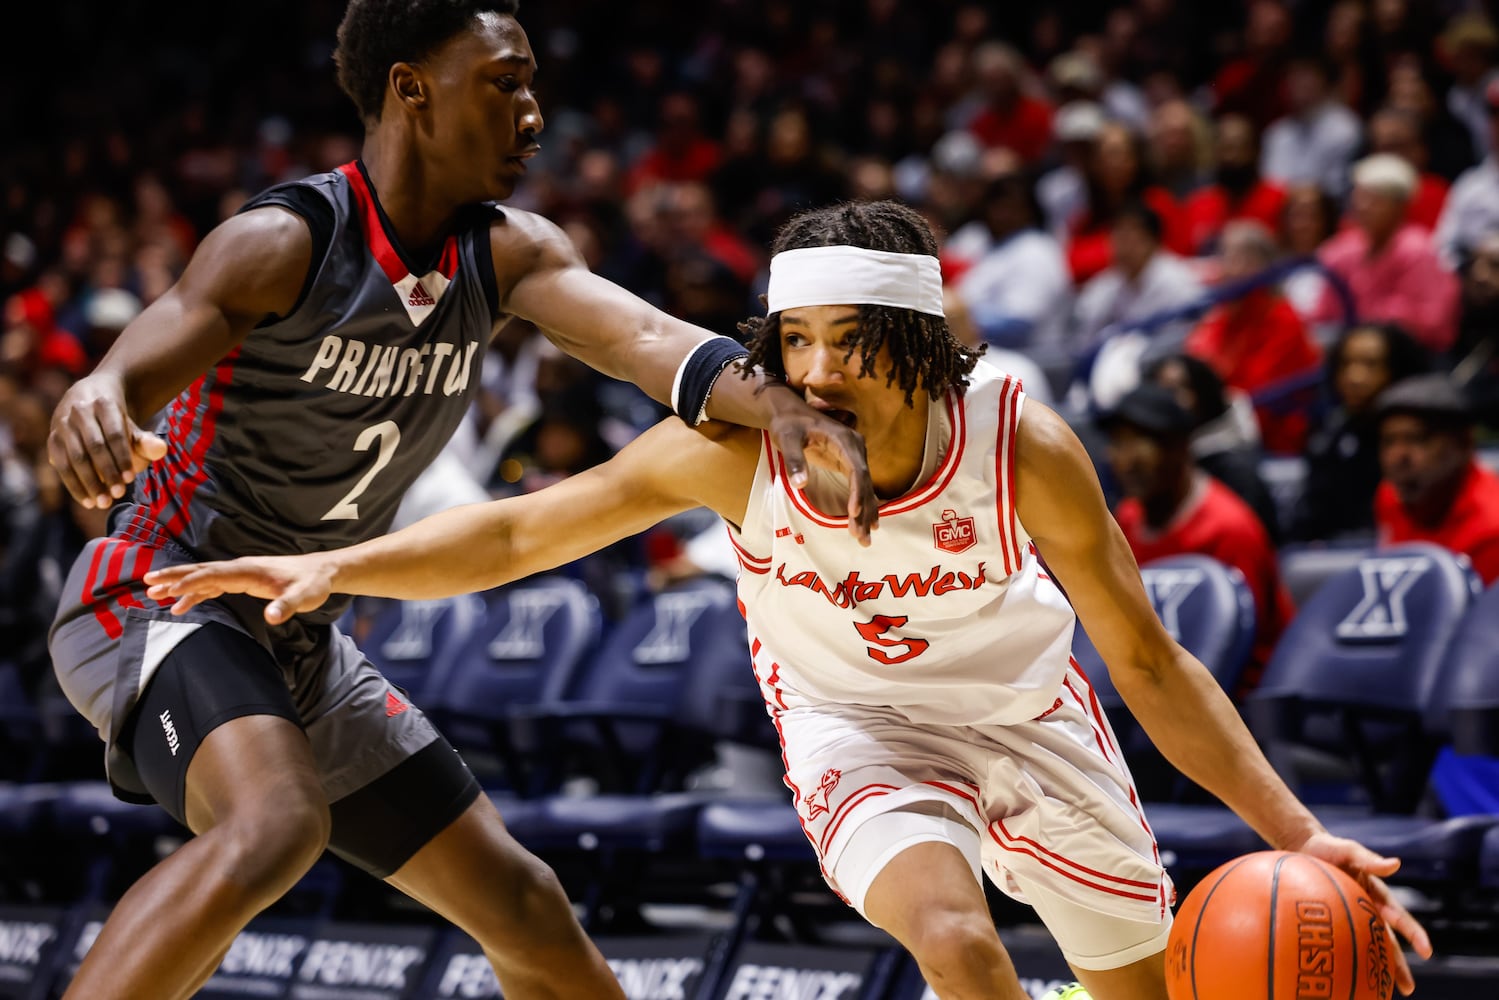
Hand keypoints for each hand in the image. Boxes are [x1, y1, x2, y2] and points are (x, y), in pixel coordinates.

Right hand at [47, 375, 166, 508]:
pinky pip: (61, 465)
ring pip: (75, 457)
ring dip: (89, 483)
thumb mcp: (132, 428)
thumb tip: (161, 450)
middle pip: (94, 446)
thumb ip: (146, 441)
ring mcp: (62, 425)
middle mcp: (79, 412)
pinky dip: (74, 485)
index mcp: (104, 404)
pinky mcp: (52, 439)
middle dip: (107, 472)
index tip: (130, 479)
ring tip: (103, 502)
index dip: (122, 457)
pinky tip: (87, 501)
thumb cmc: (116, 422)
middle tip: (118, 494)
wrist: (88, 400)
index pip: (114, 433)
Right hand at [145, 555, 336, 624]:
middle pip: (201, 570)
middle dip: (174, 576)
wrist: (322, 572)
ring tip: (153, 593)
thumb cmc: (313, 584)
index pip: (215, 574)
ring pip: (203, 577)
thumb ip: (287, 606)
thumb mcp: (305, 597)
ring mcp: (240, 573)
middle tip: (147, 582)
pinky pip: (211, 585)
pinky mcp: (242, 580)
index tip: (169, 590)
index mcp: (250, 570)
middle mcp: (241, 568)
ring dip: (179, 585)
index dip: (192, 582)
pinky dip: (194, 593)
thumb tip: (272, 617)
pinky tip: (180, 606)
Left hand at [766, 387, 877, 545]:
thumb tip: (800, 484)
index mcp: (844, 439)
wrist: (788, 411)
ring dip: (866, 512)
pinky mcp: (849, 462)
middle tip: (860, 537)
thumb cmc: (787, 423)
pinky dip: (862, 504)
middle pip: (864, 482)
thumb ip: (793, 460)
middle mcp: (855, 447)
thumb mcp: (786, 438)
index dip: (857, 492)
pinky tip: (866, 523)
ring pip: (865, 487)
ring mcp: (854, 455)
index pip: (856, 469)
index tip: (853, 513)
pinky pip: (860, 486)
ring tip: (864, 539)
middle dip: (863, 510)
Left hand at [1291, 831, 1431, 995]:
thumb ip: (1370, 859)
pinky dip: (1344, 958)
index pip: (1399, 917)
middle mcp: (1368, 909)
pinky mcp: (1333, 918)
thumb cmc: (1329, 847)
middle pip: (1387, 941)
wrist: (1302, 847)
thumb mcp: (1348, 849)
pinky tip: (1341, 976)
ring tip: (1382, 992)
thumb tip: (1396, 863)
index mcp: (1377, 894)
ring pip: (1367, 946)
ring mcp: (1351, 916)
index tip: (1427, 951)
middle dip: (1399, 965)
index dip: (1414, 934)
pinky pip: (1340, 941)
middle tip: (1408, 988)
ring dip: (1376, 968)